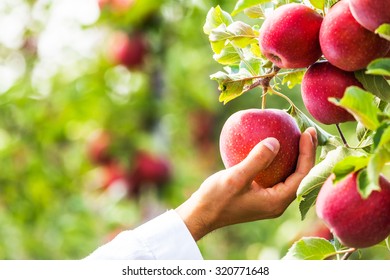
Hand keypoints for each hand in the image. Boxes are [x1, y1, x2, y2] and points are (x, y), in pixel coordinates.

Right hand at [176, 127, 316, 240]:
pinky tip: (273, 146)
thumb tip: (276, 141)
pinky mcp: (260, 194)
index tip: (306, 132)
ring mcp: (269, 199)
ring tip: (297, 137)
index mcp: (277, 201)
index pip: (302, 175)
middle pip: (300, 176)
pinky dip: (279, 160)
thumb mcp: (236, 178)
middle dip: (306, 154)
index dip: (307, 153)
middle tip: (308, 131)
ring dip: (295, 156)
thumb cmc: (217, 199)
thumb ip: (257, 160)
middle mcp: (277, 202)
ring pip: (289, 175)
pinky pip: (276, 175)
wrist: (201, 214)